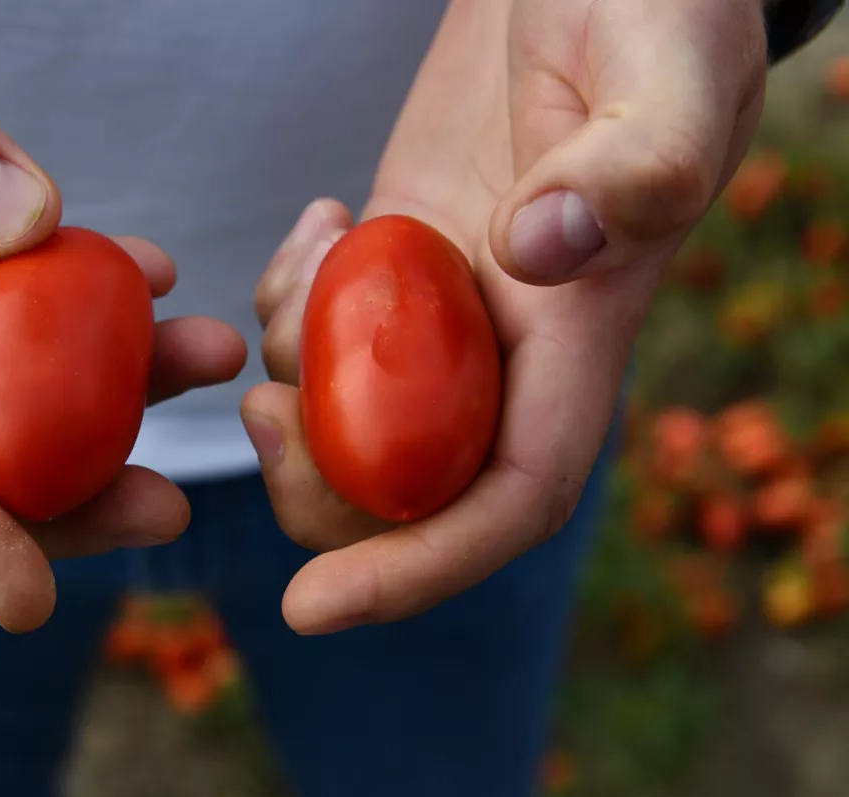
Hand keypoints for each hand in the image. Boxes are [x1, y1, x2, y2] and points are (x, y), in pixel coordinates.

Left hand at [244, 0, 767, 633]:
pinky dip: (285, 300)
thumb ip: (633, 164)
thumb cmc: (657, 8)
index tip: (310, 607)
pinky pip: (319, 328)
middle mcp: (509, 346)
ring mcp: (444, 307)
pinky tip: (312, 224)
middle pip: (404, 486)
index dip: (418, 566)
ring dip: (288, 373)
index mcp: (581, 335)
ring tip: (305, 262)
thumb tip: (530, 255)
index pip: (508, 497)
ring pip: (345, 412)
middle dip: (316, 485)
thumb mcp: (667, 70)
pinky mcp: (395, 257)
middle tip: (258, 409)